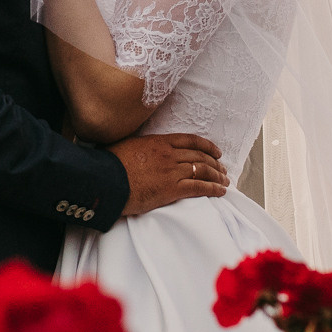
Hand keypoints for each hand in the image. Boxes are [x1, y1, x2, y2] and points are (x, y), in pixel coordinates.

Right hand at [113, 132, 229, 216]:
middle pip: (199, 156)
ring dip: (217, 176)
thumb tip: (143, 151)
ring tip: (225, 181)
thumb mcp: (127, 146)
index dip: (206, 146)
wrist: (106, 179)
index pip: (190, 140)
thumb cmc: (110, 164)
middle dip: (215, 163)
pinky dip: (213, 188)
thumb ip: (141, 147)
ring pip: (202, 170)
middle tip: (223, 169)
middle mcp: (169, 154)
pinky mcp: (171, 189)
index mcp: (159, 142)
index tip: (216, 151)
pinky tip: (221, 191)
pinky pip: (198, 187)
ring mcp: (171, 171)